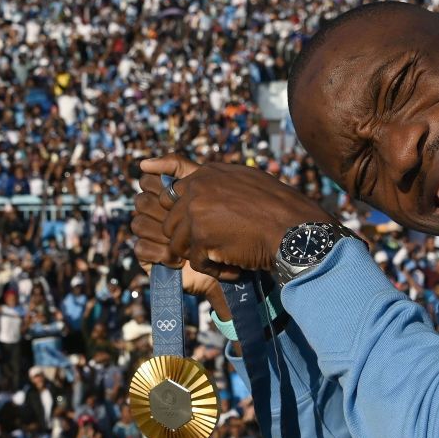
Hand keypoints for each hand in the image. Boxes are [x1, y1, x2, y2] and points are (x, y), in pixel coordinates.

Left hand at [136, 156, 331, 278]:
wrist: (295, 231)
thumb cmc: (283, 211)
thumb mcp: (251, 181)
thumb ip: (225, 182)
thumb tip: (208, 182)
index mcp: (211, 173)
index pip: (175, 168)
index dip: (160, 171)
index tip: (143, 169)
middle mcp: (199, 188)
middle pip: (171, 216)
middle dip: (186, 236)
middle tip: (212, 248)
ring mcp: (196, 212)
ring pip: (178, 241)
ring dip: (201, 255)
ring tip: (228, 259)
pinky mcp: (200, 237)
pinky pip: (195, 261)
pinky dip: (215, 269)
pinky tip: (234, 269)